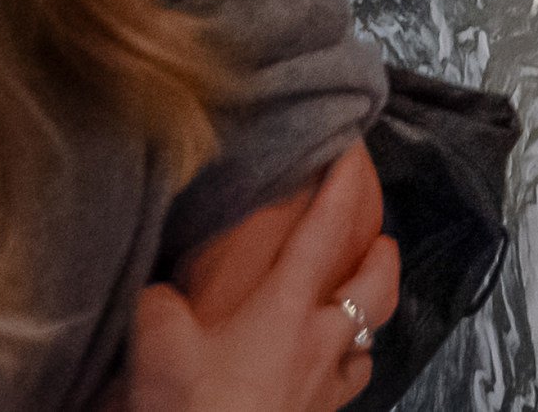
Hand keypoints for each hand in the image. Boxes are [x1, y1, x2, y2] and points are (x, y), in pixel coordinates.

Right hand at [130, 144, 398, 411]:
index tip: (354, 151)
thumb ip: (156, 303)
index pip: (326, 229)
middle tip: (377, 237)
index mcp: (286, 307)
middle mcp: (321, 341)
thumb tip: (154, 287)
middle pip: (375, 285)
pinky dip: (347, 368)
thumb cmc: (193, 410)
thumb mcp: (156, 345)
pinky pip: (349, 386)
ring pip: (371, 339)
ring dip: (369, 316)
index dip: (343, 185)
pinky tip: (330, 368)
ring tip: (355, 303)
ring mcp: (327, 386)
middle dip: (382, 255)